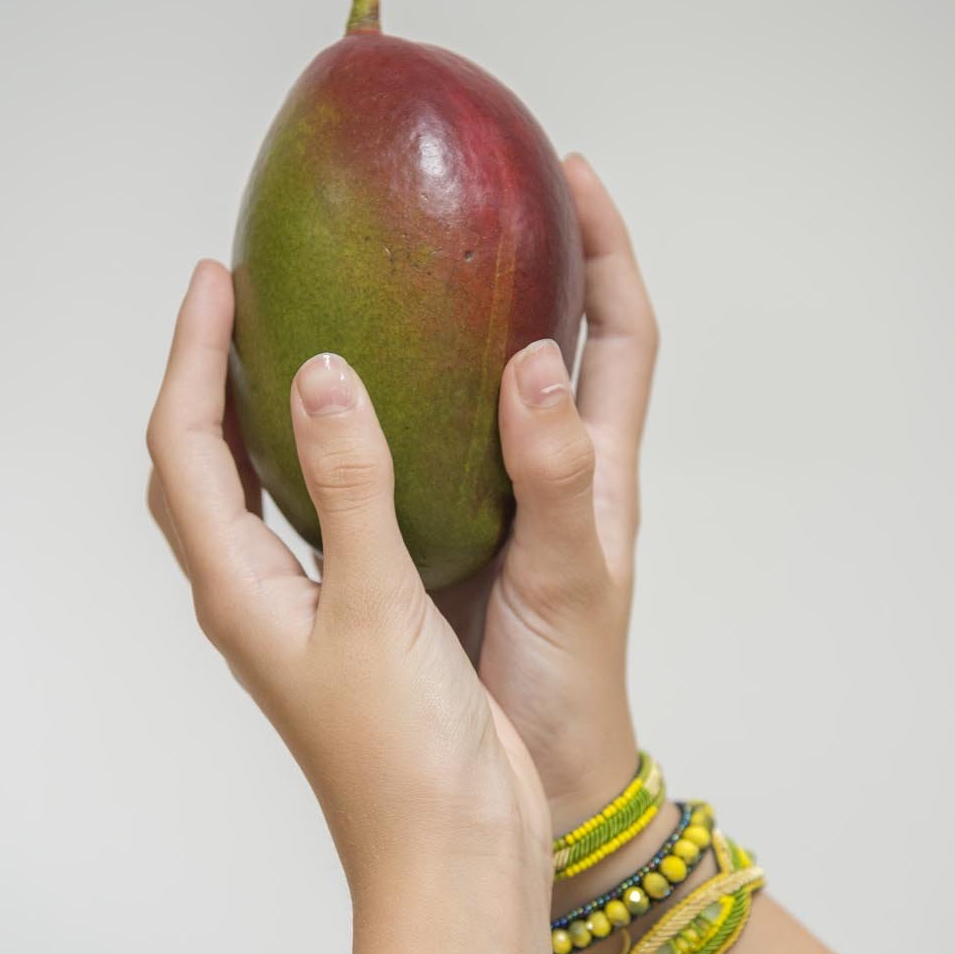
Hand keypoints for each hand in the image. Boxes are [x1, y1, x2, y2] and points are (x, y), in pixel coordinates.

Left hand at [145, 262, 551, 945]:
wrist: (451, 853)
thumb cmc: (405, 760)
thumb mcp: (377, 608)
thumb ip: (349, 489)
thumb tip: (317, 374)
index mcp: (240, 592)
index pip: (183, 448)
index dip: (190, 355)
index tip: (216, 278)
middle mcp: (255, 599)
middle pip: (197, 468)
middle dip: (204, 378)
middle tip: (236, 301)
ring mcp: (301, 616)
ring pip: (250, 496)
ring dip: (252, 419)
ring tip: (289, 348)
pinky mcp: (355, 628)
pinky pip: (314, 525)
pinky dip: (320, 466)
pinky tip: (373, 445)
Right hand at [433, 154, 659, 833]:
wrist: (547, 782)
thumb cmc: (570, 688)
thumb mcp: (572, 578)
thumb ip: (555, 476)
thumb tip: (530, 359)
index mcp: (598, 471)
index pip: (619, 333)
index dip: (604, 247)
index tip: (566, 171)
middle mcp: (552, 473)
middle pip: (551, 338)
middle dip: (523, 257)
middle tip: (462, 194)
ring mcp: (495, 506)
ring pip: (474, 390)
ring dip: (446, 322)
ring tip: (385, 262)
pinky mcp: (442, 542)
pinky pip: (415, 452)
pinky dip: (386, 406)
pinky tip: (335, 386)